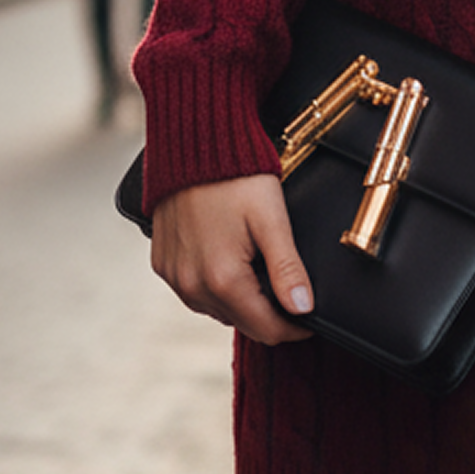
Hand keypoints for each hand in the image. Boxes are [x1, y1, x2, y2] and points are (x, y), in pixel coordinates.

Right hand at [151, 174, 313, 344]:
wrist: (194, 145)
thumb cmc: (237, 178)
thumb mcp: (272, 220)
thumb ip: (287, 268)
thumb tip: (303, 308)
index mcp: (222, 279)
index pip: (266, 328)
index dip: (294, 328)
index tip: (311, 318)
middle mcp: (191, 285)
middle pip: (242, 322)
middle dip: (270, 315)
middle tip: (292, 293)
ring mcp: (173, 276)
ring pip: (217, 310)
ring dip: (242, 302)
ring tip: (262, 274)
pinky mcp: (162, 263)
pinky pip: (194, 291)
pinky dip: (215, 287)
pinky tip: (230, 263)